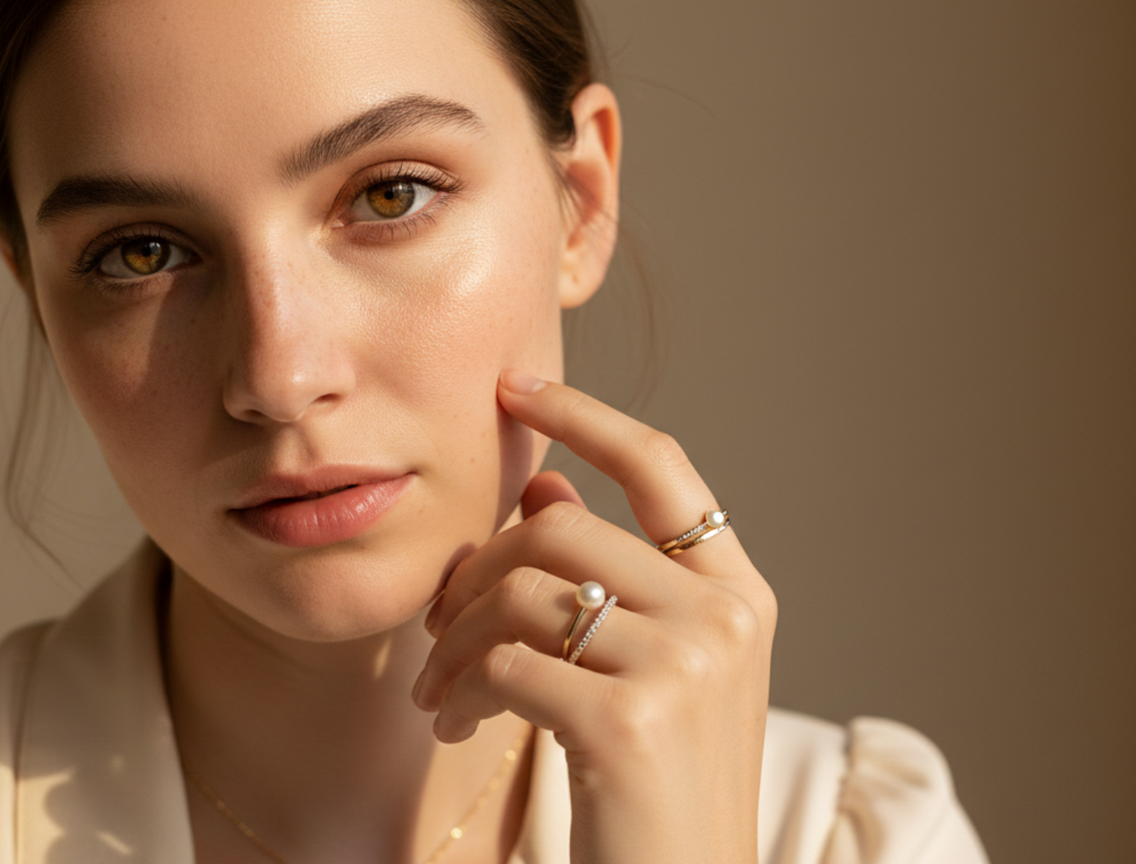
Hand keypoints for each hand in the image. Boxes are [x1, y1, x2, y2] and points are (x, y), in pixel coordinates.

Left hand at [412, 371, 775, 863]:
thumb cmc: (655, 787)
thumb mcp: (652, 670)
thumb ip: (611, 575)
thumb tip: (545, 485)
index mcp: (737, 593)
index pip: (661, 465)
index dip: (587, 414)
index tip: (517, 389)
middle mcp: (723, 616)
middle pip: (560, 528)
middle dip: (476, 572)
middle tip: (438, 626)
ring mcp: (685, 665)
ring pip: (521, 592)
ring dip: (456, 641)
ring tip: (442, 691)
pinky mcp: (629, 719)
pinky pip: (503, 662)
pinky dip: (460, 690)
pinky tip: (455, 724)